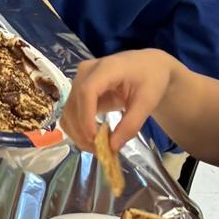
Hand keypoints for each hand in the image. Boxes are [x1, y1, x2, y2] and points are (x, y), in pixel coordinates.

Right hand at [60, 49, 176, 151]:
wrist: (147, 66)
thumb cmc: (151, 79)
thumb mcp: (148, 102)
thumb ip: (131, 124)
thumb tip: (112, 147)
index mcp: (106, 68)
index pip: (87, 91)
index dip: (86, 117)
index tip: (95, 139)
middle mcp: (86, 71)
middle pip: (74, 103)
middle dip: (82, 131)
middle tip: (100, 152)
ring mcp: (79, 80)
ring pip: (68, 111)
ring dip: (77, 133)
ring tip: (97, 148)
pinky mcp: (78, 91)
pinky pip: (71, 113)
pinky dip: (77, 129)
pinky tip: (92, 139)